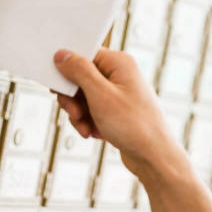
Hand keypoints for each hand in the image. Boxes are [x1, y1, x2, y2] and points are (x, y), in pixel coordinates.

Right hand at [53, 48, 185, 177]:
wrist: (154, 157)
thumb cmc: (134, 125)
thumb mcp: (100, 95)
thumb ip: (79, 71)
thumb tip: (62, 54)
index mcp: (118, 63)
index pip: (84, 55)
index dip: (68, 70)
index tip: (58, 87)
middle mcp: (119, 74)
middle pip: (81, 77)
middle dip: (73, 99)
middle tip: (75, 113)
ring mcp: (118, 93)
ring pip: (83, 97)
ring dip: (79, 114)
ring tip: (87, 128)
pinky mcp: (116, 110)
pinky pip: (92, 110)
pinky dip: (88, 122)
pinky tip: (94, 133)